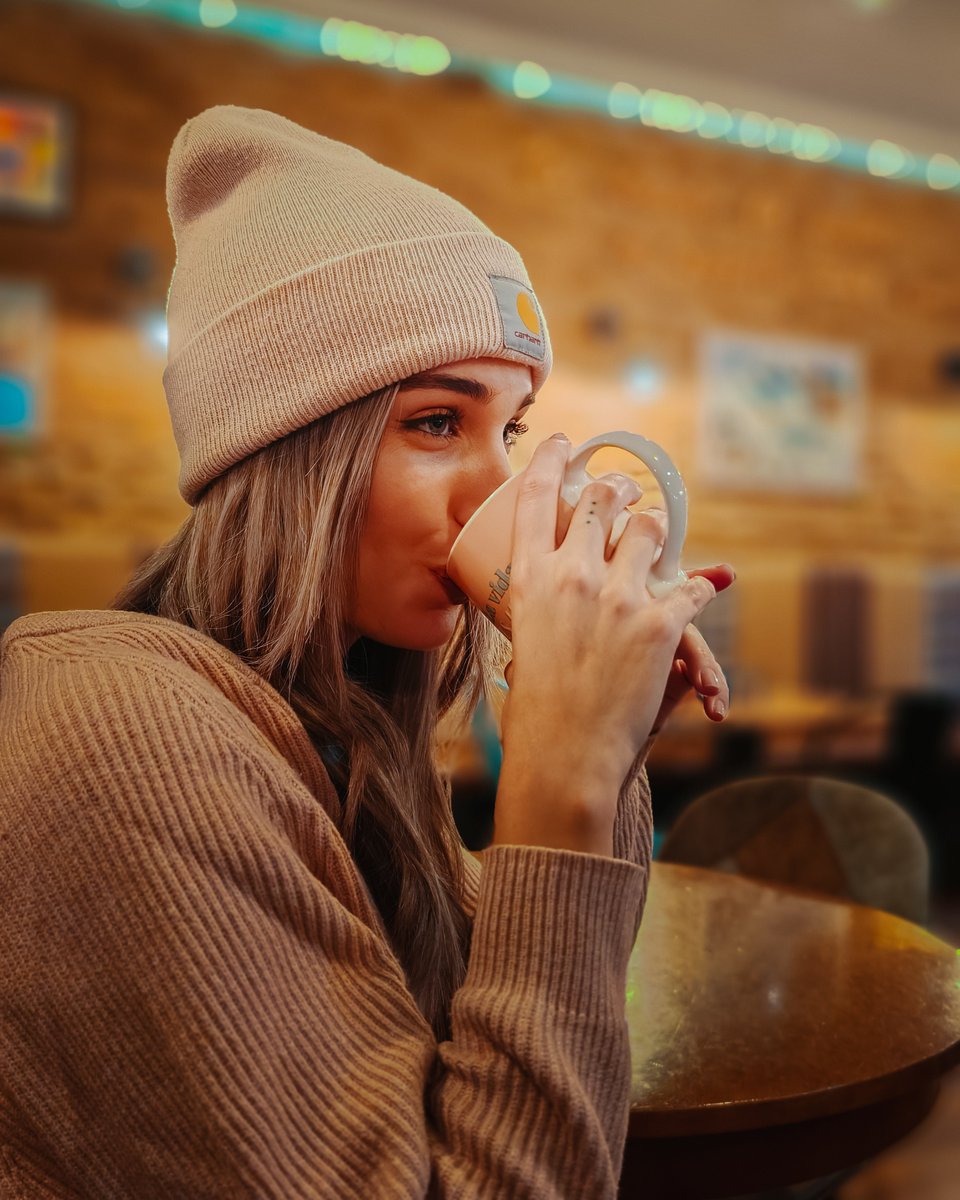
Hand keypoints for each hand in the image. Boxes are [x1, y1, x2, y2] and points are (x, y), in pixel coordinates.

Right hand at [493, 435, 720, 856]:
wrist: (566, 760)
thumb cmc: (534, 716)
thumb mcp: (522, 647)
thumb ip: (541, 615)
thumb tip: (552, 604)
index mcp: (529, 581)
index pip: (536, 499)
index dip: (549, 461)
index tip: (561, 442)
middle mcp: (572, 576)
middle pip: (600, 502)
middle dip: (616, 490)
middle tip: (624, 492)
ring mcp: (618, 596)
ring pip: (648, 529)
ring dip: (655, 527)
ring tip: (658, 531)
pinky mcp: (660, 622)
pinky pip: (694, 585)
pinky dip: (704, 585)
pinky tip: (712, 581)